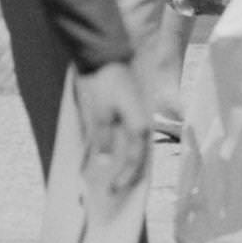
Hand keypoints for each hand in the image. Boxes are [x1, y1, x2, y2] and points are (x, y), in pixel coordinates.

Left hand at [72, 62, 148, 196]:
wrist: (103, 54)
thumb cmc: (103, 83)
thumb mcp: (99, 113)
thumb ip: (103, 138)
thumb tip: (104, 161)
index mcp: (139, 123)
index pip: (135, 157)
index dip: (125, 175)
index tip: (114, 188)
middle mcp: (142, 120)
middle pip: (139, 153)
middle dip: (128, 172)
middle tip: (114, 188)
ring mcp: (136, 114)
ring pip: (135, 145)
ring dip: (125, 161)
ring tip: (113, 175)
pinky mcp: (128, 109)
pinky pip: (128, 134)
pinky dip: (121, 147)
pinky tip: (110, 154)